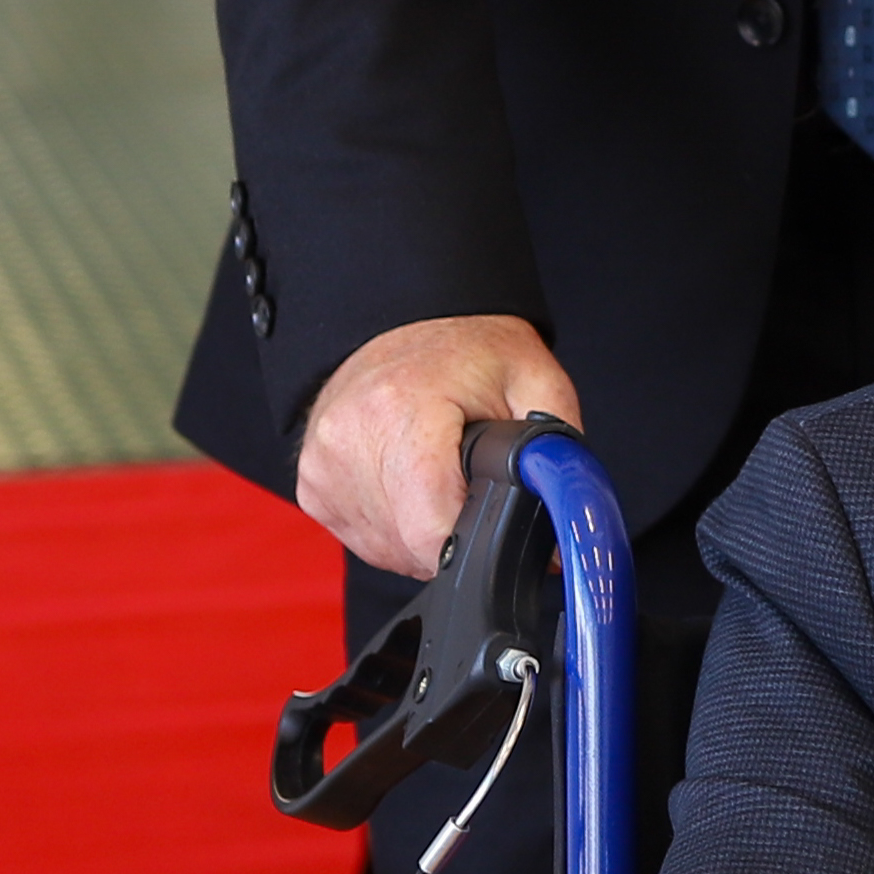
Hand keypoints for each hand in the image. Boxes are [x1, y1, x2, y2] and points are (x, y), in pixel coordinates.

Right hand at [298, 315, 579, 576]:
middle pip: (411, 548)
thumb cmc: (471, 352)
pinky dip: (396, 528)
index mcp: (400, 413)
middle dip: (456, 536)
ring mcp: (323, 466)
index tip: (496, 520)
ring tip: (441, 478)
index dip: (476, 541)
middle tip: (472, 486)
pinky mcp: (312, 485)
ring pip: (389, 552)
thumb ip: (557, 460)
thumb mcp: (537, 386)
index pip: (431, 530)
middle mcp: (349, 441)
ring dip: (425, 534)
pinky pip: (366, 540)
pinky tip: (411, 485)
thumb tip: (561, 542)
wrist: (410, 321)